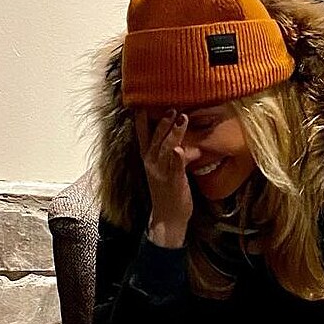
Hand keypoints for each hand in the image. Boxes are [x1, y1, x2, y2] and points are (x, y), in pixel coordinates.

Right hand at [135, 108, 193, 243]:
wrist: (167, 219)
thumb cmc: (168, 192)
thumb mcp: (166, 170)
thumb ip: (171, 155)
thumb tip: (182, 143)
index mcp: (148, 159)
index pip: (142, 136)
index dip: (141, 121)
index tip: (141, 104)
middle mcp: (152, 164)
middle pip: (156, 139)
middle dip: (163, 122)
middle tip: (171, 107)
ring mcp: (162, 173)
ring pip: (167, 149)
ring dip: (174, 133)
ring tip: (182, 118)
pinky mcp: (173, 182)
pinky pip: (175, 167)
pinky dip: (178, 158)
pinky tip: (180, 149)